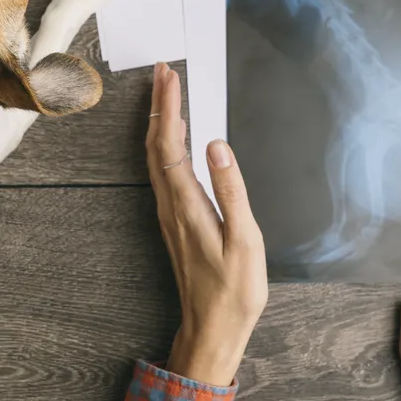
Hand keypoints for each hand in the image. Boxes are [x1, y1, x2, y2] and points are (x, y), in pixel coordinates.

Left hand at [146, 63, 267, 385]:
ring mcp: (169, 213)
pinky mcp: (175, 220)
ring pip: (155, 157)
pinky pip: (162, 172)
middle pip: (156, 144)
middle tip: (163, 71)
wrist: (212, 328)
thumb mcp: (244, 240)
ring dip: (160, 123)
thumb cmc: (234, 290)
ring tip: (166, 94)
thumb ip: (230, 190)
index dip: (168, 107)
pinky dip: (165, 145)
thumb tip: (216, 146)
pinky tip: (174, 139)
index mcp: (186, 204)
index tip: (169, 76)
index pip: (170, 144)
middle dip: (159, 105)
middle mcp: (170, 205)